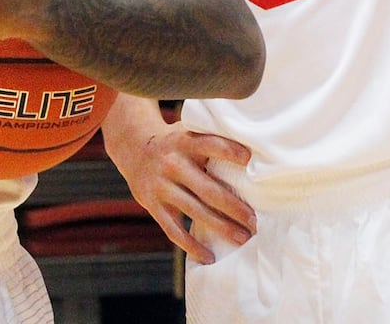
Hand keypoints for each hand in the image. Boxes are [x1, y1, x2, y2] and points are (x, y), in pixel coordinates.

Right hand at [106, 117, 254, 264]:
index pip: (210, 144)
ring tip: (242, 237)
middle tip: (254, 221)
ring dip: (220, 227)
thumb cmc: (176, 143)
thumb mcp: (189, 132)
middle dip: (234, 207)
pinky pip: (173, 230)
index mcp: (185, 142)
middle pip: (207, 189)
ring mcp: (161, 186)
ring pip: (195, 211)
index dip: (229, 151)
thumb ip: (212, 140)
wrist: (134, 149)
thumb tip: (255, 155)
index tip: (249, 159)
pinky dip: (191, 245)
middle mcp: (172, 163)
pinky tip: (208, 257)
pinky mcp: (153, 205)